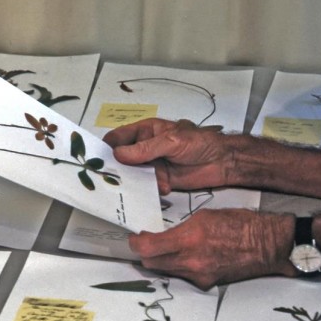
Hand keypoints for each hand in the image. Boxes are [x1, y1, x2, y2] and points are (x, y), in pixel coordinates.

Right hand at [104, 118, 236, 193]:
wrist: (223, 162)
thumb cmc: (199, 143)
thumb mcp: (171, 141)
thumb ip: (145, 149)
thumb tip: (118, 154)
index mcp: (145, 131)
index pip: (118, 137)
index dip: (107, 147)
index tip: (97, 160)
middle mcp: (144, 148)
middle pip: (122, 159)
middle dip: (118, 168)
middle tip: (113, 178)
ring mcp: (152, 165)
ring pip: (134, 175)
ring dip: (138, 181)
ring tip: (145, 183)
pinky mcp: (161, 181)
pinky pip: (148, 186)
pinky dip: (152, 189)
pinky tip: (164, 187)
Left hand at [128, 209, 294, 289]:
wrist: (267, 245)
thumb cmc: (238, 223)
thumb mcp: (204, 217)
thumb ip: (180, 229)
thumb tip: (163, 235)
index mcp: (189, 239)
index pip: (148, 249)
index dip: (135, 244)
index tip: (134, 238)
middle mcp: (190, 261)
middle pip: (151, 264)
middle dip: (145, 254)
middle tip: (146, 243)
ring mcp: (199, 275)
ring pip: (166, 271)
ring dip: (161, 261)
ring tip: (166, 248)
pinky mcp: (207, 283)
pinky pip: (184, 276)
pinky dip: (180, 267)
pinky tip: (188, 257)